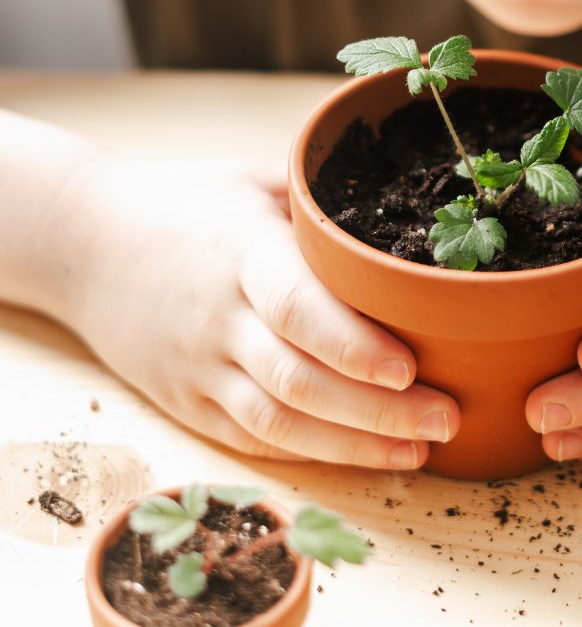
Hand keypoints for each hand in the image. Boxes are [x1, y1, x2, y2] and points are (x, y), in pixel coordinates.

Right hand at [55, 155, 459, 467]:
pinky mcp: (187, 400)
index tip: (410, 368)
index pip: (296, 306)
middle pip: (299, 378)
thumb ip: (320, 200)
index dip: (353, 344)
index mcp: (241, 252)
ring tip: (421, 449)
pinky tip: (366, 456)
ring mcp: (198, 366)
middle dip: (377, 408)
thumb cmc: (186, 202)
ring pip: (279, 421)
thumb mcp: (251, 179)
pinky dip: (313, 454)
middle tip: (447, 417)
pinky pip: (253, 437)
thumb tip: (411, 196)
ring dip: (355, 443)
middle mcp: (218, 316)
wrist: (83, 242)